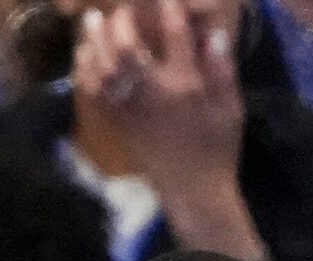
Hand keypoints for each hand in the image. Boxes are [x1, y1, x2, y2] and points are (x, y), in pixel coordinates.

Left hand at [75, 2, 243, 204]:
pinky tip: (82, 54)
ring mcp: (130, 109)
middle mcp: (152, 94)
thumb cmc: (216, 147)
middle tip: (118, 6)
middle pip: (127, 50)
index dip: (169, 12)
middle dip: (120, 23)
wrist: (191, 190)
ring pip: (104, 69)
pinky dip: (84, 71)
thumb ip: (222, 70)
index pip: (174, 38)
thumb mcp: (231, 108)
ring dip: (94, 42)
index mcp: (184, 86)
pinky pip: (94, 93)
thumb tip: (215, 34)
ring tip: (90, 20)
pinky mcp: (117, 122)